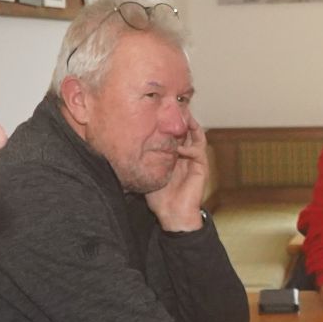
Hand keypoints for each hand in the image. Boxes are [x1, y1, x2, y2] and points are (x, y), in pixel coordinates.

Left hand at [144, 115, 208, 230]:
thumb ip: (140, 159)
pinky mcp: (201, 168)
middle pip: (188, 128)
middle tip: (175, 107)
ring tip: (183, 118)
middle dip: (183, 117)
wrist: (172, 214)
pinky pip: (198, 152)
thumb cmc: (159, 197)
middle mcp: (187, 154)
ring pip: (197, 135)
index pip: (176, 131)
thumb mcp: (146, 172)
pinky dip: (189, 147)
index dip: (171, 120)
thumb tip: (121, 146)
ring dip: (191, 126)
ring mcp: (195, 160)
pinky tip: (180, 148)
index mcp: (176, 154)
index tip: (161, 110)